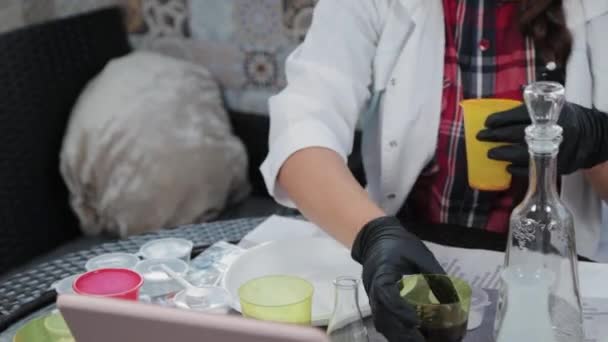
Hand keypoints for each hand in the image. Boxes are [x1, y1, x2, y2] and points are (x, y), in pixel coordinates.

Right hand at [351, 216, 450, 341]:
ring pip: (383, 326)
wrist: (376, 239)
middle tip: (426, 340)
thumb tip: (454, 299)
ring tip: (424, 340)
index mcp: (382, 276)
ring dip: (401, 337)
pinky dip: (398, 334)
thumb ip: (436, 276)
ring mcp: (374, 300)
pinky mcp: (377, 305)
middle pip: (384, 319)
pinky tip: (415, 336)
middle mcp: (374, 292)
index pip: (388, 298)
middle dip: (405, 334)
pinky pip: (384, 324)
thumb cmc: (399, 244)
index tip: (418, 322)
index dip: (402, 311)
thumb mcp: (420, 255)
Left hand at [477, 103, 607, 175]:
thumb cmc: (563, 120)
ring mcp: (556, 149)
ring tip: (489, 153)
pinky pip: (534, 169)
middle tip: (481, 136)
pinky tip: (506, 167)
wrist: (591, 138)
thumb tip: (507, 100)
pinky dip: (518, 169)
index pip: (520, 114)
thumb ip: (532, 105)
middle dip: (496, 135)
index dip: (501, 118)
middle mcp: (553, 131)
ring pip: (524, 153)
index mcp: (550, 114)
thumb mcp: (553, 107)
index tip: (487, 122)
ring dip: (503, 154)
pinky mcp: (558, 165)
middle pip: (518, 133)